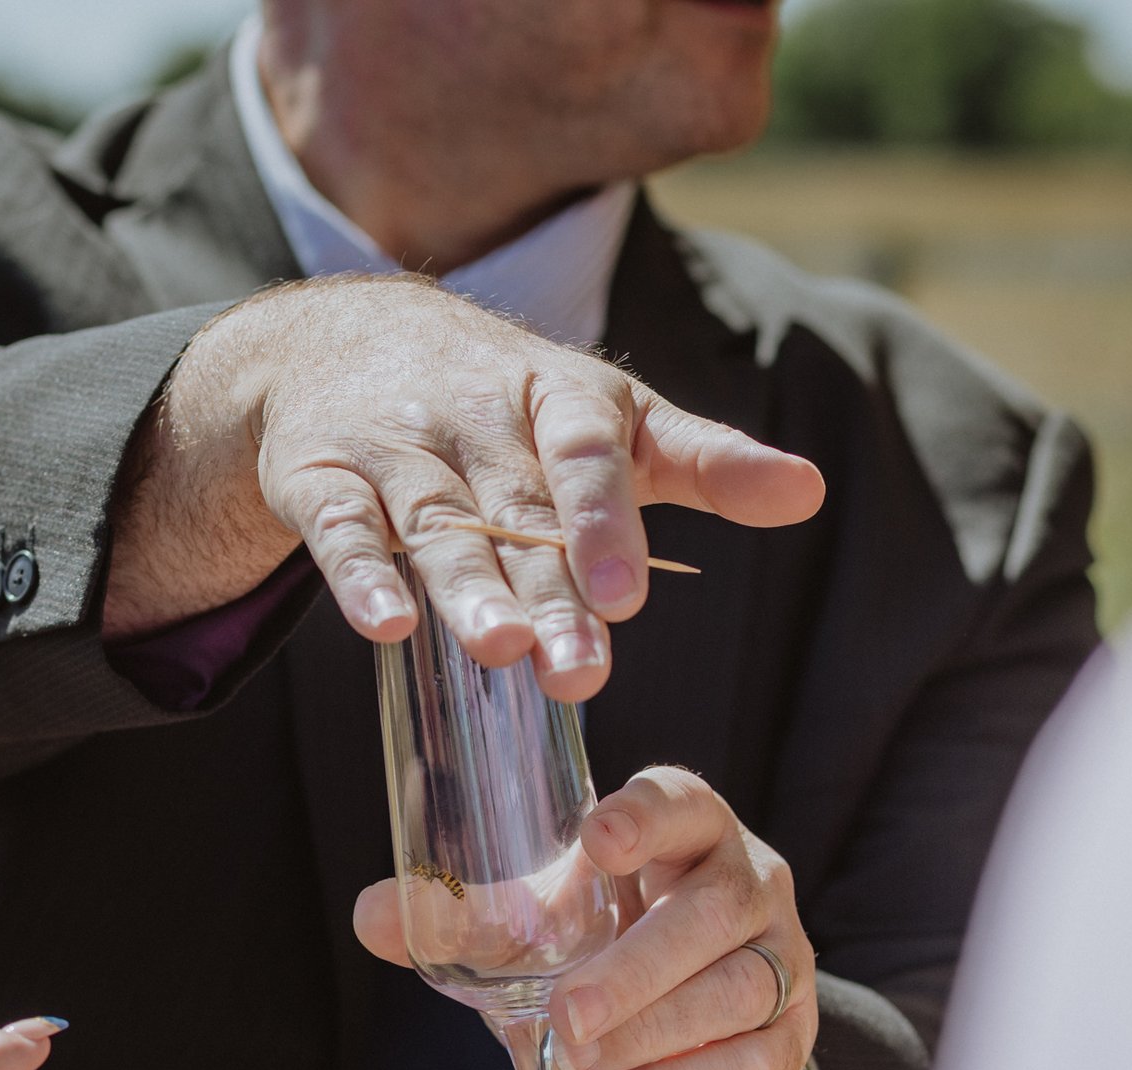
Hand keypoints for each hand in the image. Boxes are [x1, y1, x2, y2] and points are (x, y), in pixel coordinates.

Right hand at [106, 274, 825, 703]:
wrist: (346, 338)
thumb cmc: (512, 405)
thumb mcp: (615, 418)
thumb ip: (706, 462)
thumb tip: (810, 492)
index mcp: (557, 396)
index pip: (588, 450)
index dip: (606, 520)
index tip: (630, 596)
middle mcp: (475, 416)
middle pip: (517, 511)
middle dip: (549, 591)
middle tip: (579, 669)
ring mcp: (394, 446)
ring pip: (435, 523)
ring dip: (464, 588)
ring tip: (499, 650)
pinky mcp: (320, 478)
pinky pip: (340, 528)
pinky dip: (359, 575)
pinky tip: (384, 627)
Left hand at [356, 767, 814, 1069]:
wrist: (683, 1050)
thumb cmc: (607, 954)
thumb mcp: (542, 929)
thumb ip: (468, 920)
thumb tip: (373, 914)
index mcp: (688, 833)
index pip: (684, 803)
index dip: (648, 815)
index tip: (599, 840)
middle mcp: (749, 884)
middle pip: (715, 909)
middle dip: (639, 964)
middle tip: (568, 1011)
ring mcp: (782, 961)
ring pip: (739, 988)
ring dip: (654, 1032)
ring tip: (580, 1062)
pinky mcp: (789, 1040)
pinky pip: (751, 1061)